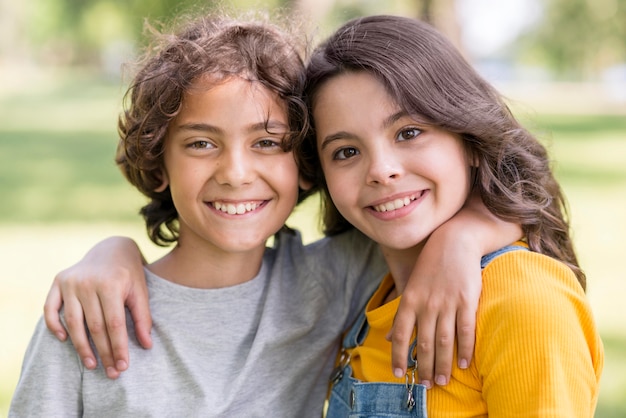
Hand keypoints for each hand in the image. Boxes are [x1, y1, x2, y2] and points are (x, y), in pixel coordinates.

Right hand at [43, 237, 151, 378]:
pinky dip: (53, 325)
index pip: (114, 324)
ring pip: (73, 322)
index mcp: (111, 284)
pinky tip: (63, 340)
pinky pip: (50, 308)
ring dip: (81, 347)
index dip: (118, 347)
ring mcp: (71, 281)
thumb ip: (143, 318)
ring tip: (92, 365)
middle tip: (110, 372)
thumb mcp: (141, 292)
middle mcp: (88, 282)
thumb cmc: (129, 274)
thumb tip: (147, 346)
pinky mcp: (58, 281)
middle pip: (95, 326)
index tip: (123, 366)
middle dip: (103, 352)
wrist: (112, 248)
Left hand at [389, 192, 521, 386]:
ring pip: (443, 341)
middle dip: (423, 367)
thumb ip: (402, 315)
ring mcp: (447, 303)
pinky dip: (465, 349)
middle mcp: (426, 304)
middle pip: (423, 344)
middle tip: (426, 385)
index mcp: (410, 301)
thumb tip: (389, 338)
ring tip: (442, 381)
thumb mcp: (411, 288)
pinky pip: (465, 330)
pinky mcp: (467, 300)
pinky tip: (465, 364)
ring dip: (443, 364)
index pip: (400, 335)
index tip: (399, 374)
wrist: (454, 242)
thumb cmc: (431, 267)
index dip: (398, 357)